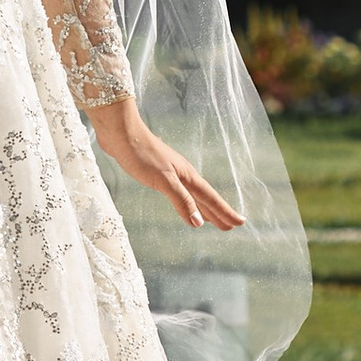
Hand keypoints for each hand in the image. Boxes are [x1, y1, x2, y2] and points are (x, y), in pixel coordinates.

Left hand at [87, 94, 242, 232]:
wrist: (121, 133)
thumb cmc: (141, 155)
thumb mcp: (163, 180)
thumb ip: (181, 201)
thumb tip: (198, 223)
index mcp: (188, 176)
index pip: (211, 199)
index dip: (225, 212)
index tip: (240, 223)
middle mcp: (184, 175)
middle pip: (205, 198)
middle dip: (218, 213)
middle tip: (231, 226)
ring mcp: (172, 173)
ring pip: (193, 195)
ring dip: (204, 208)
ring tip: (212, 220)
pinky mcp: (158, 172)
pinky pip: (180, 192)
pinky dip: (187, 201)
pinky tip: (183, 202)